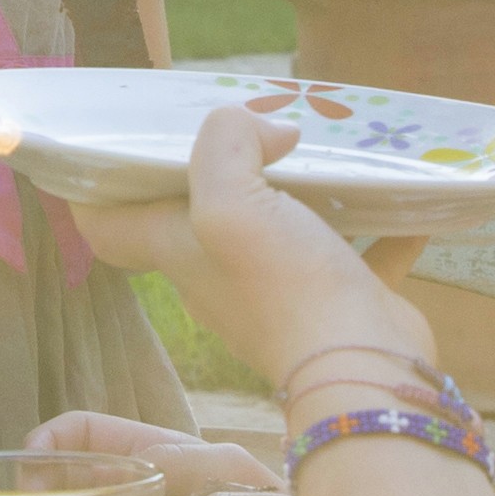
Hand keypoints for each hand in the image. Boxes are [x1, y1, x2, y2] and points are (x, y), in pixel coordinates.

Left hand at [76, 110, 418, 390]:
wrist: (362, 372)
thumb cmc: (284, 286)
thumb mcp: (233, 201)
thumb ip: (228, 145)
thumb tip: (271, 130)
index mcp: (177, 250)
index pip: (108, 225)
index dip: (97, 187)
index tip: (118, 141)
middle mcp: (217, 276)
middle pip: (196, 217)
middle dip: (214, 170)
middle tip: (248, 123)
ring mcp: (277, 295)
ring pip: (273, 233)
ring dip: (293, 195)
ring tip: (318, 150)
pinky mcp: (334, 305)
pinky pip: (350, 256)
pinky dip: (371, 230)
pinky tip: (397, 203)